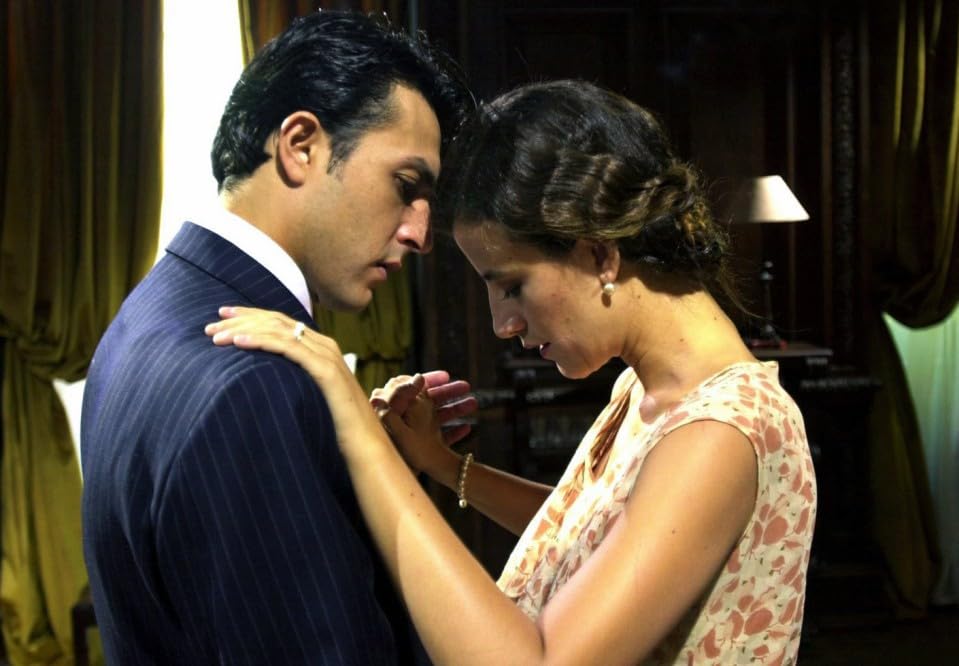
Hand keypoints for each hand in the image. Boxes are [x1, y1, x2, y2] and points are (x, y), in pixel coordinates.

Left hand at [204, 306, 387, 463]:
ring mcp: (327, 356)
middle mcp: (325, 345)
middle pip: (277, 321)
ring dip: (244, 330)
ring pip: (280, 331)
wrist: (365, 446)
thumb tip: (264, 380)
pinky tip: (239, 343)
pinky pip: (289, 348)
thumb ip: (294, 381)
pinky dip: (262, 341)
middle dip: (242, 319)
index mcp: (321, 348)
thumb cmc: (335, 427)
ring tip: (216, 336)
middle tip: (211, 325)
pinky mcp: (326, 370)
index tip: (223, 317)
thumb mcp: (310, 396)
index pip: (281, 322)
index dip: (251, 316)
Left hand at [371, 372, 476, 446]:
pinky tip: (467, 428)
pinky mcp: (422, 452)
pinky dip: (453, 433)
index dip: (428, 380)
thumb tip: (418, 377)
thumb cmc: (387, 452)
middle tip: (466, 386)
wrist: (392, 482)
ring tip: (474, 403)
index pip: (411, 388)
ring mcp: (413, 436)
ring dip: (455, 409)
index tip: (447, 376)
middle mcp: (403, 420)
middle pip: (427, 401)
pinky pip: (439, 438)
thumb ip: (402, 396)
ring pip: (436, 417)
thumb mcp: (394, 421)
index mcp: (393, 409)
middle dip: (448, 392)